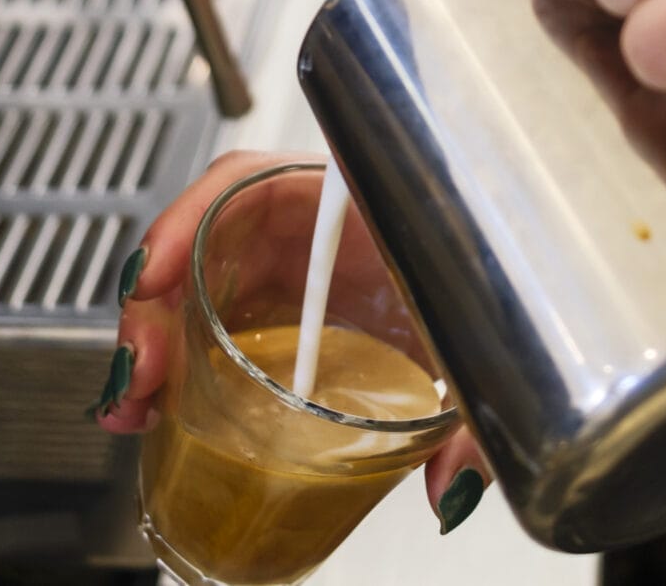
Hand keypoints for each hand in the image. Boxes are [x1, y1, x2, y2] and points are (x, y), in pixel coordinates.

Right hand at [100, 150, 498, 531]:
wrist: (530, 293)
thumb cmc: (507, 281)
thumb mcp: (486, 343)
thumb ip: (476, 420)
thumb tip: (448, 485)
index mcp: (362, 202)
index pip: (255, 181)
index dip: (191, 219)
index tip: (154, 272)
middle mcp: (319, 227)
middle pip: (207, 240)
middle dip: (154, 305)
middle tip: (139, 376)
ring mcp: (298, 267)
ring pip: (200, 284)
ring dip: (155, 342)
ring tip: (134, 406)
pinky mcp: (291, 308)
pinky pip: (218, 318)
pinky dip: (180, 360)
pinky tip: (159, 407)